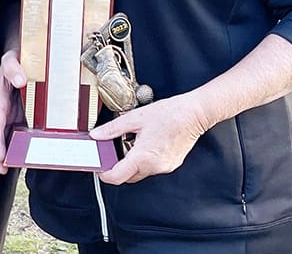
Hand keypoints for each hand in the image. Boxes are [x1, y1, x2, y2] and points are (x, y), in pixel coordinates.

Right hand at [0, 50, 26, 173]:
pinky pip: (12, 133)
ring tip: (11, 169)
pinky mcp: (15, 115)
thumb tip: (19, 79)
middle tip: (3, 169)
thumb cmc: (12, 58)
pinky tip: (22, 156)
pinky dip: (14, 147)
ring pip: (1, 138)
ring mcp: (7, 113)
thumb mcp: (11, 58)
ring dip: (4, 154)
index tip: (0, 155)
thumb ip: (13, 66)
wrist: (17, 56)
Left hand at [90, 94, 206, 184]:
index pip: (117, 177)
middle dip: (117, 167)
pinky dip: (143, 160)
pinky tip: (145, 143)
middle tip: (110, 151)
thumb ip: (113, 129)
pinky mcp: (170, 165)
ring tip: (131, 141)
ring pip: (139, 172)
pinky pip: (151, 168)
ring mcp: (163, 168)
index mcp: (142, 157)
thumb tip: (97, 135)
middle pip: (127, 177)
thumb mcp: (135, 118)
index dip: (104, 174)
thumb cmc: (169, 114)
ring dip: (131, 162)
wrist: (193, 114)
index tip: (98, 167)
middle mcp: (154, 167)